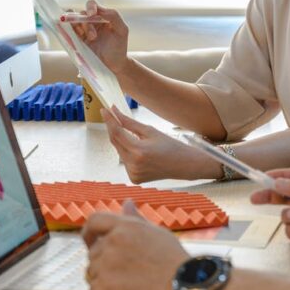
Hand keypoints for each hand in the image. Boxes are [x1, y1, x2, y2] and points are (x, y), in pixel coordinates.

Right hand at [71, 0, 129, 75]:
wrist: (113, 65)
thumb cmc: (119, 47)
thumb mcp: (122, 30)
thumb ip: (114, 16)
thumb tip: (100, 9)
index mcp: (101, 16)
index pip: (92, 5)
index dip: (90, 7)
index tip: (92, 14)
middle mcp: (90, 22)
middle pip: (81, 14)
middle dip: (86, 23)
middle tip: (93, 36)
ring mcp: (82, 31)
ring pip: (72, 22)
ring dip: (79, 28)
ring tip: (90, 39)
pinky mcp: (76, 40)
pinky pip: (67, 32)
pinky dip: (68, 32)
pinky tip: (75, 38)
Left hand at [83, 200, 185, 289]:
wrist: (185, 284)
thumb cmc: (174, 259)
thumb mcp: (156, 232)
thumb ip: (135, 219)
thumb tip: (127, 202)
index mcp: (125, 226)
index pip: (94, 221)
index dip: (88, 232)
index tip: (90, 241)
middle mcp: (112, 241)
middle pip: (93, 253)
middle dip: (104, 265)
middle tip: (126, 275)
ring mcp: (106, 264)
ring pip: (92, 274)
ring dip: (104, 282)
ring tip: (129, 286)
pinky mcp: (105, 287)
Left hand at [102, 107, 218, 182]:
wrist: (185, 165)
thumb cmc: (171, 146)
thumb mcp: (151, 131)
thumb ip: (129, 123)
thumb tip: (115, 112)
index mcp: (139, 151)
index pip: (117, 133)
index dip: (109, 120)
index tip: (104, 110)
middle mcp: (133, 164)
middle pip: (115, 142)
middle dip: (114, 129)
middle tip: (113, 117)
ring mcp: (133, 173)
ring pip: (119, 152)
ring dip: (122, 142)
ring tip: (138, 140)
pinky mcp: (134, 179)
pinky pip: (125, 162)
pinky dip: (128, 154)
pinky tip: (141, 153)